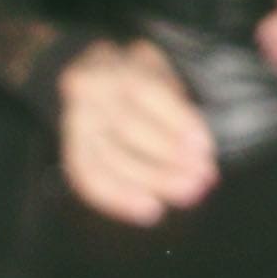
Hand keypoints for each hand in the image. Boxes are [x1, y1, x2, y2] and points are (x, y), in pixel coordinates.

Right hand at [57, 39, 218, 226]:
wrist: (91, 75)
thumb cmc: (138, 79)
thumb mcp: (160, 72)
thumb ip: (177, 105)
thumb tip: (200, 151)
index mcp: (114, 66)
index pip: (147, 93)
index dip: (178, 122)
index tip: (205, 148)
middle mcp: (89, 94)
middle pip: (128, 129)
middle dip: (169, 158)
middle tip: (203, 177)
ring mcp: (76, 125)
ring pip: (110, 159)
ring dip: (153, 181)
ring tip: (188, 193)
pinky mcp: (71, 152)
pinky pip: (90, 181)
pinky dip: (121, 200)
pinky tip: (152, 210)